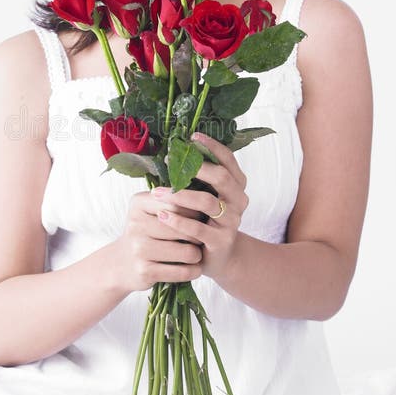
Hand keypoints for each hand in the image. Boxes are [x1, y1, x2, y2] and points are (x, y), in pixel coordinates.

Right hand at [113, 187, 204, 292]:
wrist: (121, 263)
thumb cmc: (145, 233)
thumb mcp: (150, 211)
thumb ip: (172, 201)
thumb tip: (204, 198)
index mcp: (138, 203)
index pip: (177, 203)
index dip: (195, 211)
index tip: (201, 217)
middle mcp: (136, 224)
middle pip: (184, 227)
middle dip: (199, 234)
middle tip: (203, 238)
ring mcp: (139, 249)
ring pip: (188, 252)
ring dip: (197, 255)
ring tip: (196, 253)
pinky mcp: (145, 271)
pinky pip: (182, 272)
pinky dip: (193, 271)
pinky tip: (193, 268)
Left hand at [150, 131, 248, 283]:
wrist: (220, 258)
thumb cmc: (206, 220)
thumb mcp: (206, 196)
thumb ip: (197, 178)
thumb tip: (172, 152)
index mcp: (237, 186)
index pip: (229, 160)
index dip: (213, 147)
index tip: (193, 136)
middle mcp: (239, 201)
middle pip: (222, 178)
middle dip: (196, 167)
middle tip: (170, 162)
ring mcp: (232, 222)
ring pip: (207, 202)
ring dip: (180, 195)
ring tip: (156, 192)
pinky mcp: (221, 241)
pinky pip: (198, 229)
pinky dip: (178, 221)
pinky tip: (161, 215)